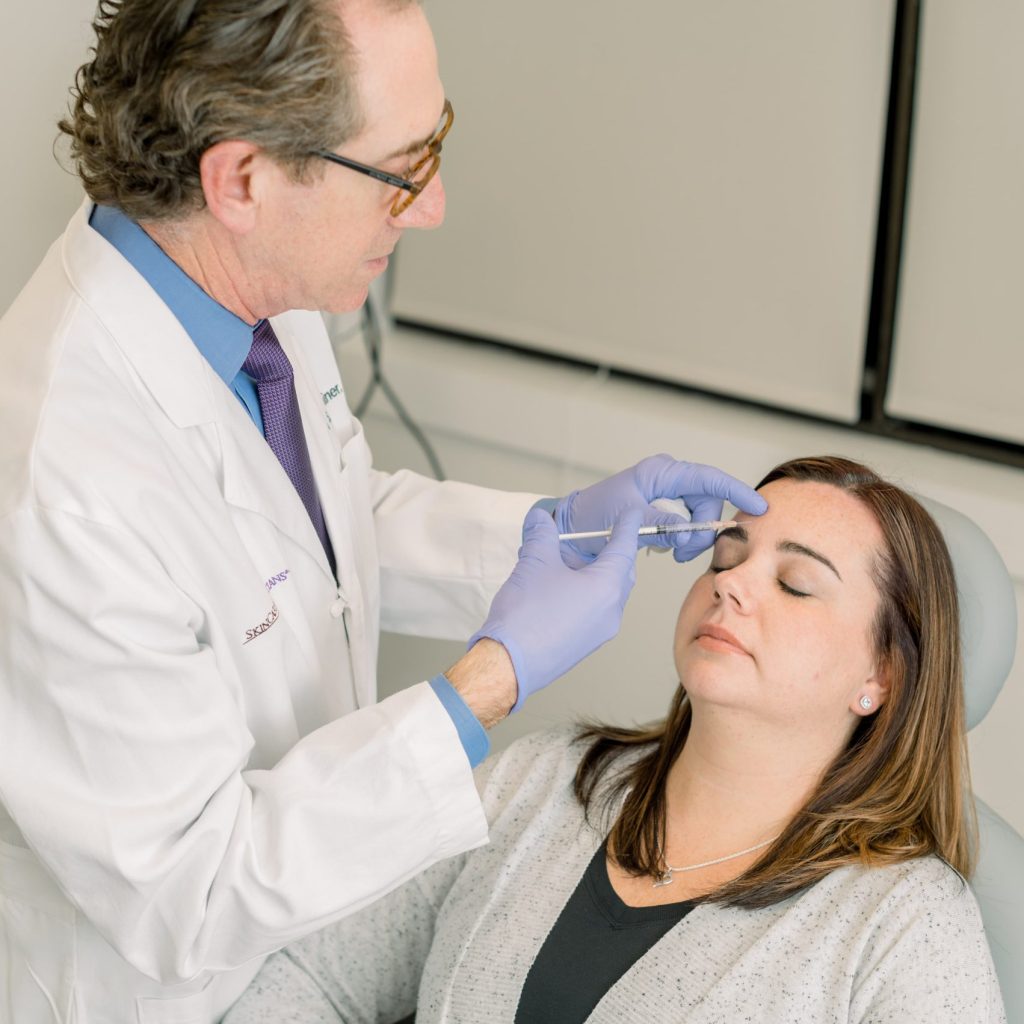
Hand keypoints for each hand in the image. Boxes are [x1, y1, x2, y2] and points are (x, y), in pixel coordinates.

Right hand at [468, 507, 642, 711]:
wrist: (508, 664)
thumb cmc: (526, 612)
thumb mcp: (534, 562)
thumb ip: (542, 534)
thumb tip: (540, 517)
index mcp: (606, 587)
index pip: (624, 548)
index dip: (627, 527)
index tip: (632, 514)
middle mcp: (611, 611)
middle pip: (620, 573)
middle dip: (611, 552)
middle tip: (595, 537)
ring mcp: (600, 632)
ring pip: (607, 594)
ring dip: (594, 574)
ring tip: (566, 562)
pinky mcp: (585, 645)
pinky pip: (595, 611)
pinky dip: (586, 593)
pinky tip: (560, 588)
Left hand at [555, 453, 767, 564]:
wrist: (574, 527)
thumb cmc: (595, 515)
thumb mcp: (628, 519)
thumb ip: (660, 524)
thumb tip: (688, 532)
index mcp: (661, 472)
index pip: (708, 478)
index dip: (736, 491)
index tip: (758, 507)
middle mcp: (668, 479)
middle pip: (707, 502)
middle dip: (703, 529)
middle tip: (683, 552)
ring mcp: (666, 494)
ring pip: (699, 516)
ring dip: (692, 538)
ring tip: (673, 553)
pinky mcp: (664, 509)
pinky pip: (687, 524)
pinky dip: (683, 539)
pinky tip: (669, 548)